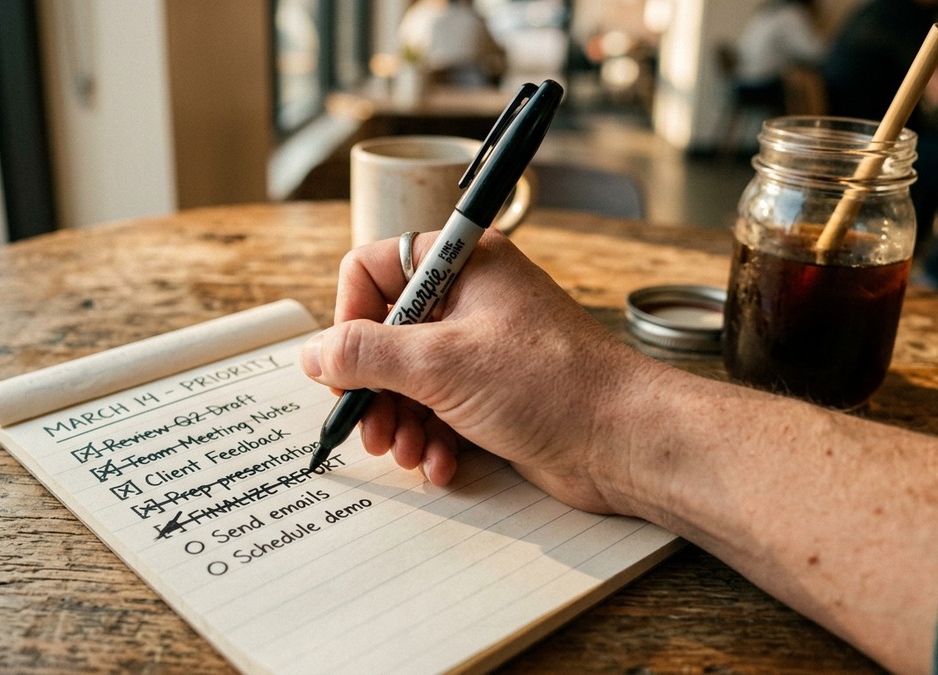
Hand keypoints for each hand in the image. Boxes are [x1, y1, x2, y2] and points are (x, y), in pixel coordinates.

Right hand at [301, 229, 665, 511]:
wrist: (624, 441)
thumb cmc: (552, 385)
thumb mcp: (441, 365)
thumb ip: (366, 355)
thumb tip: (314, 354)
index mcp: (463, 263)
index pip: (372, 269)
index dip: (350, 318)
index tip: (348, 365)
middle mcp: (470, 298)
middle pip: (385, 334)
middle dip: (373, 388)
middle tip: (369, 428)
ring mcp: (482, 346)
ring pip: (408, 378)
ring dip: (399, 421)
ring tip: (405, 452)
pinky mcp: (493, 391)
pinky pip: (439, 408)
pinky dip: (431, 437)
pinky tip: (441, 463)